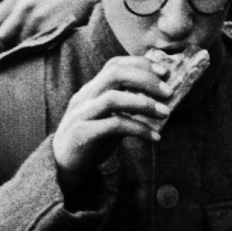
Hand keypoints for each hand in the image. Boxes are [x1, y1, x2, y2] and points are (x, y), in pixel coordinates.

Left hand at [0, 0, 87, 48]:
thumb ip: (19, 5)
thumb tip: (3, 32)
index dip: (5, 28)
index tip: (14, 33)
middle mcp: (25, 5)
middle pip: (2, 35)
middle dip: (10, 42)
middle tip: (23, 44)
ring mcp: (37, 18)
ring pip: (18, 45)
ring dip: (27, 48)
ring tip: (41, 43)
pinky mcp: (50, 29)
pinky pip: (35, 48)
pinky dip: (40, 50)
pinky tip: (50, 44)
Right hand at [50, 52, 179, 182]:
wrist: (62, 166)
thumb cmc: (91, 140)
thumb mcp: (109, 118)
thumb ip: (127, 106)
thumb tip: (159, 98)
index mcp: (91, 89)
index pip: (115, 65)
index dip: (141, 64)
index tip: (165, 72)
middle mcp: (85, 97)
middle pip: (115, 74)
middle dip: (146, 79)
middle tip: (168, 92)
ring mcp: (81, 114)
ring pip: (113, 98)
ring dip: (144, 103)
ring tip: (165, 113)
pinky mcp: (82, 134)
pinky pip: (114, 126)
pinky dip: (139, 129)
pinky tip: (155, 138)